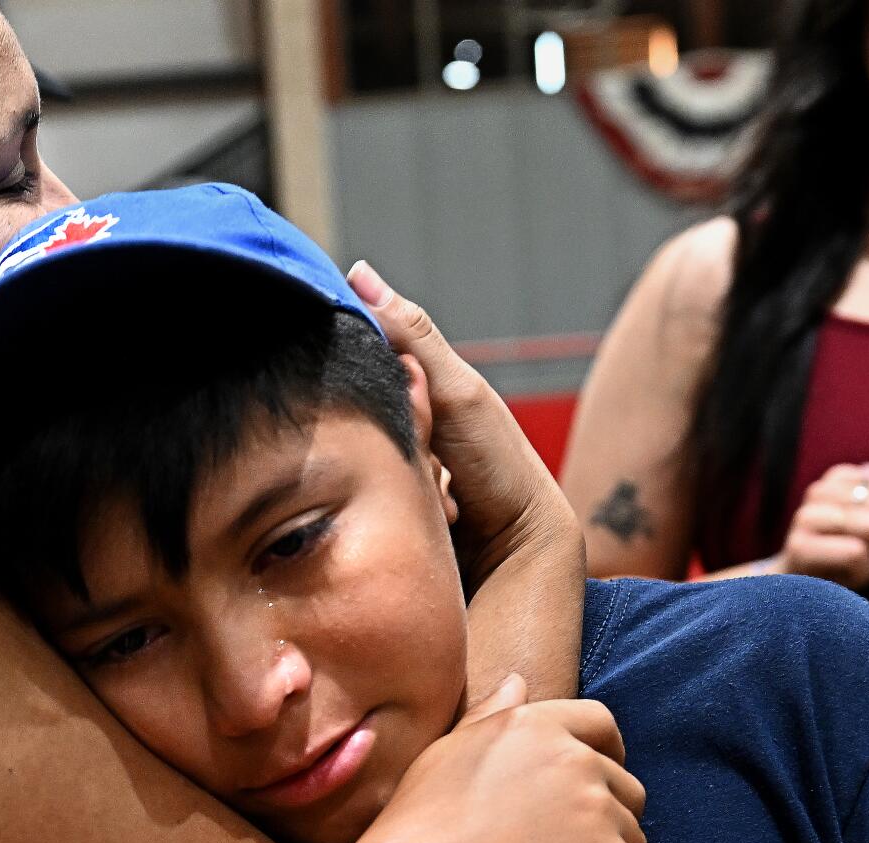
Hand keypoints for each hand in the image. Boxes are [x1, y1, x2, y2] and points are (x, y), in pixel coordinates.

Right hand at [345, 675, 667, 842]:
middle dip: (604, 821)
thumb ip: (488, 716)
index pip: (599, 723)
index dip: (607, 754)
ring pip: (635, 839)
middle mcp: (576, 761)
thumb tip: (518, 682)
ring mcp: (600, 813)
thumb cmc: (419, 828)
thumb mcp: (445, 755)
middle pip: (625, 789)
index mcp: (535, 728)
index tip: (592, 787)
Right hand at [347, 262, 572, 573]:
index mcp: (405, 383)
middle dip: (390, 440)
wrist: (518, 544)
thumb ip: (409, 335)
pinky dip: (394, 506)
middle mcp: (391, 420)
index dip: (355, 377)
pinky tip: (428, 513)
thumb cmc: (499, 461)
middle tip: (434, 458)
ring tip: (437, 491)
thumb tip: (359, 272)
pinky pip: (363, 500)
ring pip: (355, 462)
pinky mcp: (379, 503)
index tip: (392, 405)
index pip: (351, 361)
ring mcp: (386, 463)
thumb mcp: (454, 390)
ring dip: (398, 477)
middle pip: (349, 417)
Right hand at [773, 462, 868, 588]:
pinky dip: (860, 567)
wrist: (800, 585)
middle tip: (867, 550)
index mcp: (841, 478)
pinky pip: (854, 551)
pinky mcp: (799, 546)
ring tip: (856, 559)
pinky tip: (846, 571)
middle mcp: (820, 491)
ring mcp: (806, 517)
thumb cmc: (845, 553)